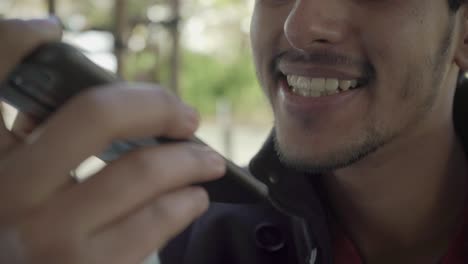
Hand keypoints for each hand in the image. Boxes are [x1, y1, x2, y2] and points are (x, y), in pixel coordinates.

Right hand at [0, 18, 225, 263]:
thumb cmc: (29, 231)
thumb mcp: (17, 180)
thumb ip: (39, 138)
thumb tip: (93, 97)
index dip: (14, 42)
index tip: (51, 32)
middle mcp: (7, 192)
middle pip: (96, 115)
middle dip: (155, 105)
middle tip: (186, 116)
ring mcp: (45, 236)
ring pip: (139, 173)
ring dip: (188, 160)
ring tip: (207, 161)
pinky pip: (153, 223)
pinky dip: (185, 203)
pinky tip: (192, 198)